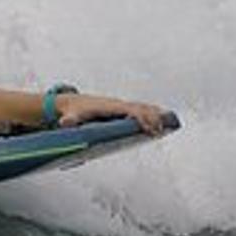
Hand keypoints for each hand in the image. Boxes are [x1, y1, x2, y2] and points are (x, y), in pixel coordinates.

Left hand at [58, 92, 174, 135]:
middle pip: (141, 108)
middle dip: (153, 118)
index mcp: (110, 106)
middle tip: (161, 131)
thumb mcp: (71, 116)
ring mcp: (122, 106)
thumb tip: (65, 123)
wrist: (73, 103)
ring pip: (143, 108)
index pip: (130, 110)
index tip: (149, 127)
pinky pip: (141, 111)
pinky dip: (153, 114)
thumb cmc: (74, 111)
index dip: (141, 118)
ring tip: (169, 125)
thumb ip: (69, 120)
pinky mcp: (123, 111)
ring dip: (156, 115)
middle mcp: (119, 104)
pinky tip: (162, 122)